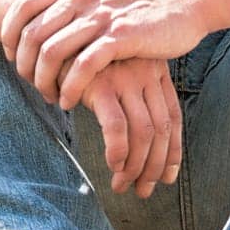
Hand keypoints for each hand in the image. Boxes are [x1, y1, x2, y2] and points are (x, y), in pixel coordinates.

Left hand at [0, 0, 207, 109]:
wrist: (185, 2)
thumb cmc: (141, 6)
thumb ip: (73, 4)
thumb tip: (42, 24)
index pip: (22, 6)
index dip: (9, 36)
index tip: (13, 59)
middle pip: (31, 35)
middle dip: (24, 67)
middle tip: (34, 86)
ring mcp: (100, 15)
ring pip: (51, 52)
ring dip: (44, 82)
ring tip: (51, 97)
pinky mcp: (120, 36)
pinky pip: (82, 66)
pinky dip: (69, 88)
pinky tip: (70, 101)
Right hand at [81, 57, 182, 197]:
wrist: (56, 38)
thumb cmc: (86, 63)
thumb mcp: (118, 74)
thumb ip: (134, 100)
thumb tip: (145, 147)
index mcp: (155, 71)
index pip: (173, 118)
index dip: (172, 151)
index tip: (167, 177)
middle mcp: (146, 73)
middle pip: (161, 129)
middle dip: (155, 166)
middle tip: (143, 191)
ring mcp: (126, 78)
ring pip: (144, 132)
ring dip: (136, 166)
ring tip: (121, 186)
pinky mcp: (102, 84)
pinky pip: (118, 127)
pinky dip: (118, 151)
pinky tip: (112, 165)